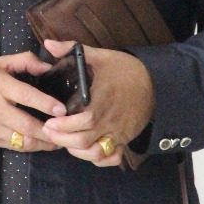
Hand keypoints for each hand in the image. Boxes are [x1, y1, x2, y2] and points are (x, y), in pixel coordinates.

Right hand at [0, 52, 66, 150]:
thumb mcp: (0, 64)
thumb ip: (25, 61)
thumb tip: (48, 67)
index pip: (25, 95)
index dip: (45, 103)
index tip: (62, 109)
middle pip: (26, 124)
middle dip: (49, 130)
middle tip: (67, 130)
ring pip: (22, 140)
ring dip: (43, 143)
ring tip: (60, 141)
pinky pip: (15, 146)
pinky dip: (31, 147)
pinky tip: (43, 144)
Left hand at [41, 39, 154, 166]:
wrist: (154, 82)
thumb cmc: (123, 69)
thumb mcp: (99, 55)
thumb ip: (71, 49)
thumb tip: (48, 44)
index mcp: (103, 100)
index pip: (83, 120)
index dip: (64, 126)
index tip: (49, 121)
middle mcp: (110, 120)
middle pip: (84, 140)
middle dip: (62, 139)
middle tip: (48, 131)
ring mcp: (119, 133)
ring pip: (96, 152)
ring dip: (76, 151)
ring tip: (63, 142)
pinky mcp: (125, 140)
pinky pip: (111, 158)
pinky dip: (96, 159)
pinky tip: (84, 150)